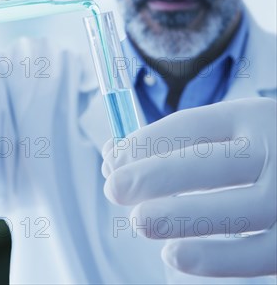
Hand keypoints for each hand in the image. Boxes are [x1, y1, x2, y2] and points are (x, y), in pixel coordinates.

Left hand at [102, 98, 276, 277]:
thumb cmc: (265, 152)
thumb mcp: (237, 129)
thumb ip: (186, 142)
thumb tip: (115, 157)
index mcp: (252, 117)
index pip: (190, 126)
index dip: (146, 142)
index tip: (115, 156)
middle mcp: (273, 151)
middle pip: (207, 164)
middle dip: (154, 176)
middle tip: (114, 188)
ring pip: (230, 212)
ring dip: (178, 218)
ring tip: (139, 221)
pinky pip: (253, 255)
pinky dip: (212, 259)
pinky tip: (174, 254)